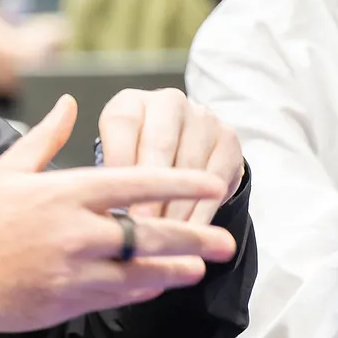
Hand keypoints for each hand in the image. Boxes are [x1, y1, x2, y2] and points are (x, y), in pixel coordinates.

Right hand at [0, 95, 235, 332]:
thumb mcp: (5, 169)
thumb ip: (46, 137)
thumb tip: (69, 104)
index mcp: (62, 191)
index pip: (134, 182)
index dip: (179, 181)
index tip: (211, 181)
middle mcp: (74, 230)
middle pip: (149, 232)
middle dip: (193, 236)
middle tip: (225, 240)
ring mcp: (73, 269)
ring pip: (140, 269)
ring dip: (175, 268)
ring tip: (199, 267)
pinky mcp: (66, 301)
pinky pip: (118, 294)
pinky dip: (142, 288)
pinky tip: (159, 284)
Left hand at [98, 87, 242, 224]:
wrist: (183, 147)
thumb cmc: (137, 157)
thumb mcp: (114, 156)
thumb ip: (110, 174)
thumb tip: (109, 211)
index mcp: (131, 103)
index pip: (122, 124)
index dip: (119, 163)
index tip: (115, 199)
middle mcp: (168, 102)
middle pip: (160, 144)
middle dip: (152, 187)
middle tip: (143, 222)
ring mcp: (202, 118)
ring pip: (190, 164)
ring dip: (178, 204)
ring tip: (166, 234)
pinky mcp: (228, 139)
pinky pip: (216, 178)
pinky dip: (203, 208)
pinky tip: (192, 230)